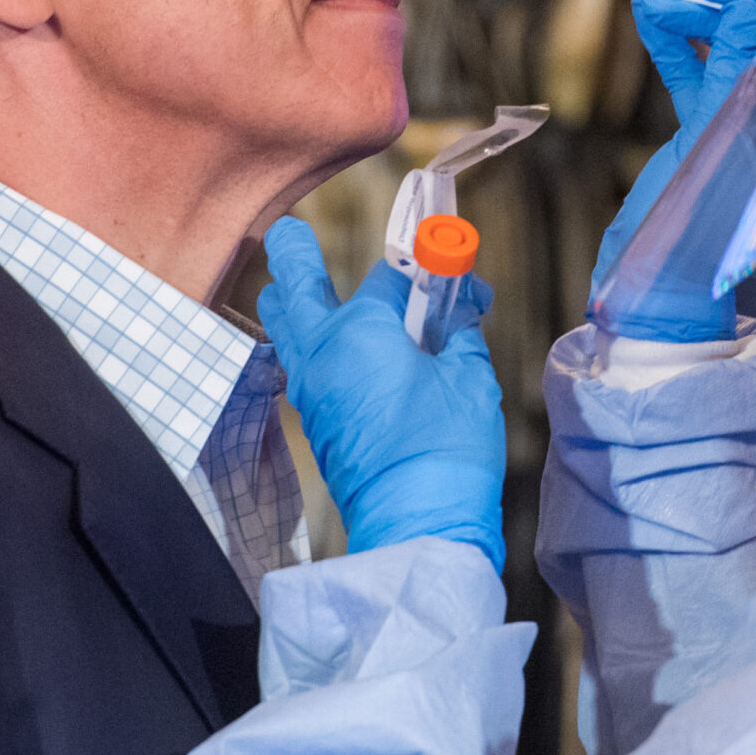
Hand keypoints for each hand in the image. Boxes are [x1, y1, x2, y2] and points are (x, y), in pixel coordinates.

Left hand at [259, 218, 506, 571]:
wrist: (417, 523)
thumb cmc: (447, 447)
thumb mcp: (470, 378)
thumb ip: (461, 331)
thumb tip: (460, 310)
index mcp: (360, 328)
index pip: (392, 276)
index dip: (428, 268)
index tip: (453, 272)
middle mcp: (323, 352)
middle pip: (293, 284)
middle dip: (293, 251)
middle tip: (289, 231)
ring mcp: (311, 389)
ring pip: (285, 327)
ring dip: (294, 302)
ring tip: (296, 285)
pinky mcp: (316, 422)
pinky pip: (300, 366)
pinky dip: (310, 346)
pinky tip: (329, 349)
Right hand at [590, 0, 755, 339]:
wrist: (659, 297)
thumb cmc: (692, 238)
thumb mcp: (715, 151)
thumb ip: (732, 79)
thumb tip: (747, 10)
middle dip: (723, 2)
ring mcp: (742, 130)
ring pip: (724, 55)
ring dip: (692, 19)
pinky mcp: (708, 136)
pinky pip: (697, 77)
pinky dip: (674, 47)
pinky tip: (649, 19)